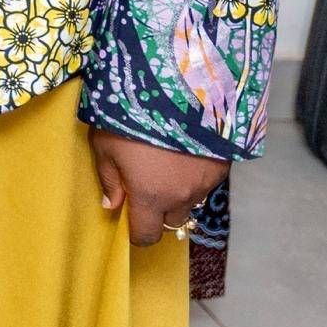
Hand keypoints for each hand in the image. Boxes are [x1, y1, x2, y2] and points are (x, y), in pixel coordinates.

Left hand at [89, 129, 229, 246]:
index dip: (137, 232)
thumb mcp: (105, 145)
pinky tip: (183, 155)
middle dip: (158, 211)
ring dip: (177, 194)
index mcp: (150, 197)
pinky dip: (193, 177)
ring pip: (190, 202)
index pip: (146, 235)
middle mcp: (181, 197)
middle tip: (146, 187)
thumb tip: (111, 205)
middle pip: (171, 221)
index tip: (130, 219)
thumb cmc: (131, 117)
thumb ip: (109, 180)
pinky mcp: (221, 168)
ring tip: (165, 166)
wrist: (178, 90)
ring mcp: (205, 183)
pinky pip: (204, 184)